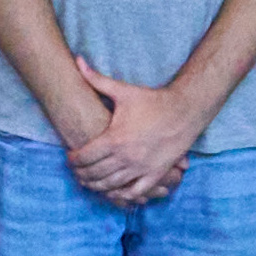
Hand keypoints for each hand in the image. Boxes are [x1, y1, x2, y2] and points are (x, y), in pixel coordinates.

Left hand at [65, 66, 201, 205]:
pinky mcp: (156, 174)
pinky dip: (123, 196)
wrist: (185, 111)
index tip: (69, 158)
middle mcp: (127, 157)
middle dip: (82, 174)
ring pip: (112, 185)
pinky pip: (136, 193)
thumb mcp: (123, 91)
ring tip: (89, 182)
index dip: (73, 160)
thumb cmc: (152, 101)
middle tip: (76, 172)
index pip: (85, 157)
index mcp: (115, 139)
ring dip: (97, 186)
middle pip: (95, 173)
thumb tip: (77, 60)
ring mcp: (142, 168)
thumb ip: (96, 79)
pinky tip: (115, 192)